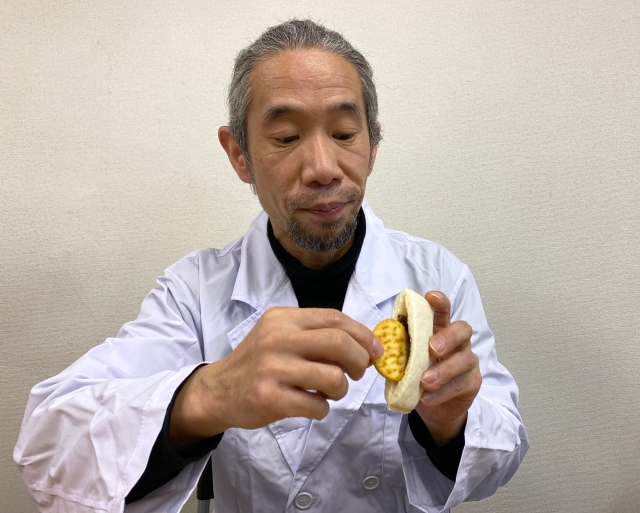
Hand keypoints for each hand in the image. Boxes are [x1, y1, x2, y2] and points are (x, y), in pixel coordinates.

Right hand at [170, 307, 382, 451]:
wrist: (218, 391)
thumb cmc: (257, 362)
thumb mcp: (279, 336)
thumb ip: (314, 335)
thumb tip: (364, 346)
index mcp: (283, 319)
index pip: (334, 318)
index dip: (362, 334)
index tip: (375, 350)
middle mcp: (277, 339)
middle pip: (339, 343)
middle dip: (359, 360)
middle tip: (358, 372)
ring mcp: (273, 368)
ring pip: (333, 377)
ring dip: (341, 389)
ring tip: (329, 391)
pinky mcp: (270, 397)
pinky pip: (317, 405)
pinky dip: (323, 409)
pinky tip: (311, 405)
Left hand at [414, 291, 481, 446]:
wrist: (434, 408)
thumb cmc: (419, 375)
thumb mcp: (405, 360)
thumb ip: (399, 348)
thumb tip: (383, 340)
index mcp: (440, 330)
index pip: (444, 310)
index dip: (440, 302)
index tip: (430, 297)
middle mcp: (458, 342)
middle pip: (463, 330)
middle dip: (448, 337)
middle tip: (432, 348)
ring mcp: (468, 361)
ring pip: (464, 360)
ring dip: (442, 371)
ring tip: (424, 381)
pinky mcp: (472, 382)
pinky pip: (461, 384)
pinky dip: (442, 391)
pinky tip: (427, 397)